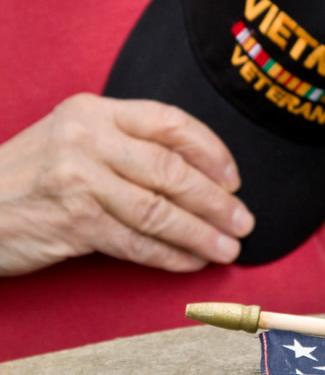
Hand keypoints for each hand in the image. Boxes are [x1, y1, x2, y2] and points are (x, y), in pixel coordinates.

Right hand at [0, 93, 253, 274]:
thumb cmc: (31, 176)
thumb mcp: (76, 140)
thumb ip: (128, 147)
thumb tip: (200, 177)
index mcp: (96, 111)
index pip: (171, 123)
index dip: (211, 152)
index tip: (234, 180)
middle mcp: (88, 138)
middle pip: (172, 170)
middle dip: (215, 201)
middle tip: (243, 222)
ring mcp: (77, 179)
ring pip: (158, 210)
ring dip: (200, 234)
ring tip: (227, 248)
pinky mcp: (70, 221)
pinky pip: (135, 242)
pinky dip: (168, 255)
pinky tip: (190, 262)